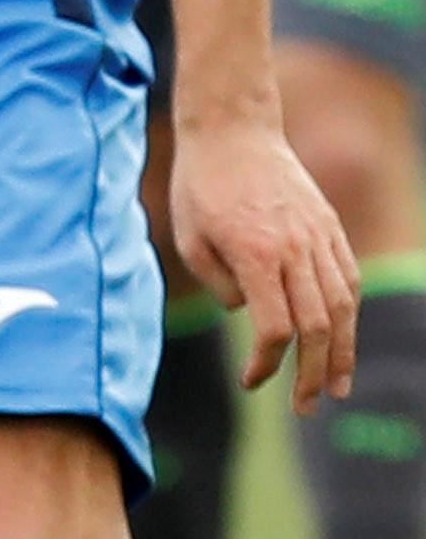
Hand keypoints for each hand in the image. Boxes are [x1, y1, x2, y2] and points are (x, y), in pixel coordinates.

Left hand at [170, 110, 362, 409]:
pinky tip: (344, 341)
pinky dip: (349, 315)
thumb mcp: (188, 238)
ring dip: (343, 352)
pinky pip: (348, 279)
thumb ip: (218, 283)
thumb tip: (248, 313)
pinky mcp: (330, 229)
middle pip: (316, 325)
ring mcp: (319, 237)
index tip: (252, 382)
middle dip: (313, 373)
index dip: (267, 362)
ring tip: (339, 387)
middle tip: (307, 407)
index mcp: (255, 254)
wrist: (235, 131)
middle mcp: (295, 249)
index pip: (274, 326)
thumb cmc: (200, 186)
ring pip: (342, 306)